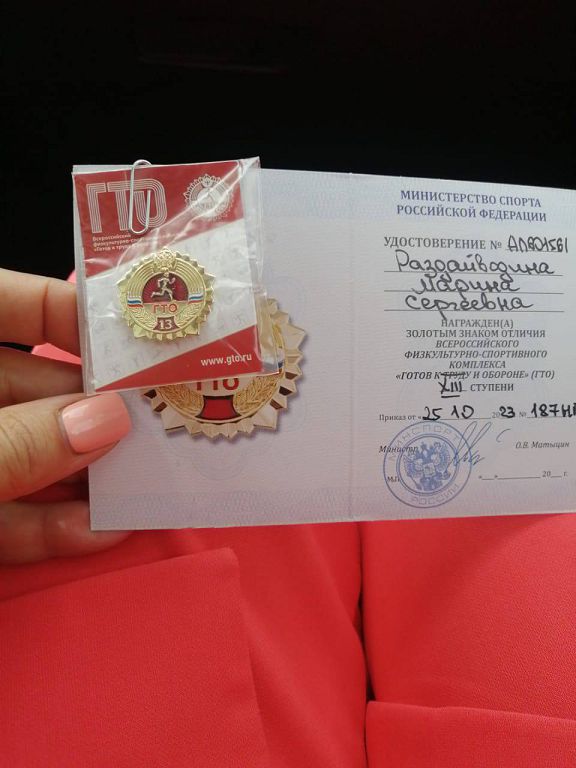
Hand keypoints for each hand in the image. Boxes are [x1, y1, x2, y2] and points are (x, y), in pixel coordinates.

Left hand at [0, 269, 131, 563]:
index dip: (66, 309)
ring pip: (22, 453)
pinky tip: (96, 532)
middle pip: (26, 384)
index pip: (2, 302)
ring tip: (147, 483)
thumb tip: (109, 420)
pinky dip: (43, 526)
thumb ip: (14, 443)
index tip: (135, 336)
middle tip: (159, 422)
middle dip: (92, 408)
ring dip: (81, 475)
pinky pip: (0, 513)